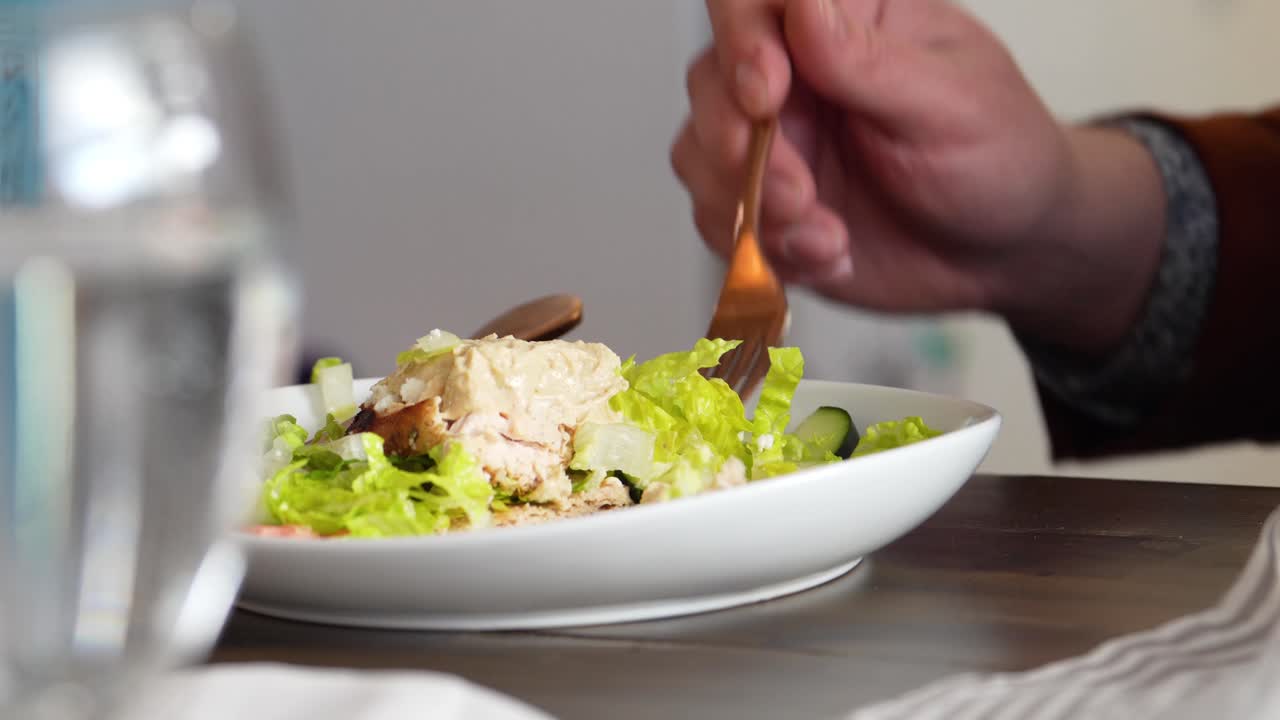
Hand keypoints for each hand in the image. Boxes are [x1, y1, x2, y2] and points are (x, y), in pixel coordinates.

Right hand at [673, 0, 1166, 354]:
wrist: (1006, 253)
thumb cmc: (999, 158)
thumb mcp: (951, 104)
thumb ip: (870, 62)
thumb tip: (802, 9)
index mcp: (843, 23)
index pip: (753, 1)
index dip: (741, 41)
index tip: (766, 94)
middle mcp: (795, 78)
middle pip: (710, 83)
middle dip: (738, 146)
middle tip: (798, 191)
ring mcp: (775, 146)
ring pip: (698, 157)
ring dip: (750, 206)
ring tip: (823, 234)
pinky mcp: (766, 209)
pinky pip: (720, 222)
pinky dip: (764, 249)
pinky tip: (829, 253)